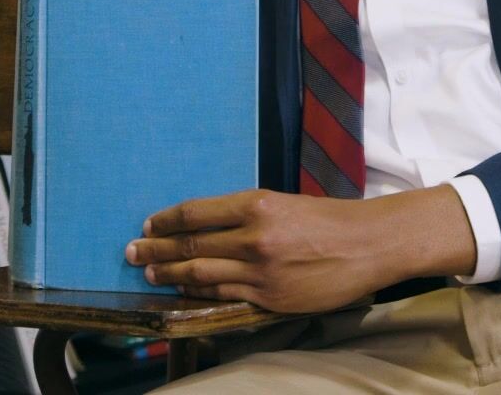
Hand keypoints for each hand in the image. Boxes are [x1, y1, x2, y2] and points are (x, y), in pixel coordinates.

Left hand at [124, 185, 475, 312]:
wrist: (370, 245)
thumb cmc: (331, 220)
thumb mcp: (285, 203)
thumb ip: (249, 215)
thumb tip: (210, 226)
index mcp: (257, 204)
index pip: (196, 212)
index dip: (166, 220)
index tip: (148, 224)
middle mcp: (254, 236)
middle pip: (190, 244)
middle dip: (155, 249)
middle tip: (130, 251)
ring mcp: (260, 270)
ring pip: (200, 272)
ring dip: (168, 273)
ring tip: (148, 273)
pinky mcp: (270, 297)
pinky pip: (223, 295)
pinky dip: (197, 292)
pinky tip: (182, 290)